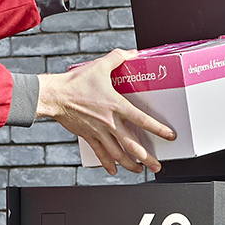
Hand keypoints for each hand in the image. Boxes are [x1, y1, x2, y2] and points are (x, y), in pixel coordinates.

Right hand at [38, 49, 178, 174]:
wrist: (55, 96)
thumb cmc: (76, 82)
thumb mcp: (100, 66)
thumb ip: (118, 58)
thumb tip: (133, 53)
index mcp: (116, 105)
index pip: (142, 120)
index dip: (158, 129)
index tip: (169, 136)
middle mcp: (110, 122)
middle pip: (132, 145)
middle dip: (147, 158)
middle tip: (157, 166)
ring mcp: (99, 132)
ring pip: (118, 154)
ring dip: (130, 165)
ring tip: (140, 171)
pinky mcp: (89, 136)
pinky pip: (100, 153)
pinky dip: (108, 163)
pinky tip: (114, 170)